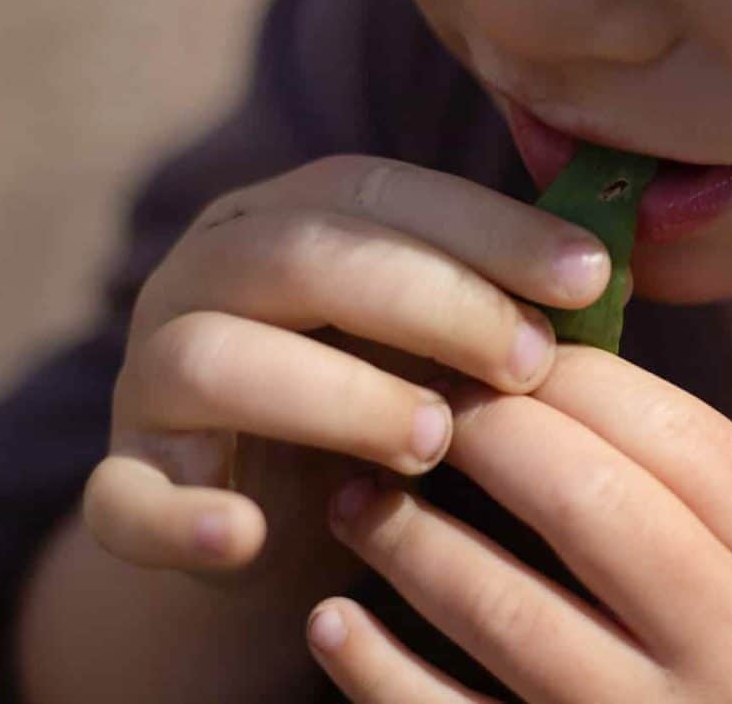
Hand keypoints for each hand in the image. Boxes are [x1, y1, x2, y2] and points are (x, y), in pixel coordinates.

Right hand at [81, 155, 610, 594]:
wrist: (278, 504)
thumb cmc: (377, 399)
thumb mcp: (432, 340)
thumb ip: (492, 301)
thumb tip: (608, 272)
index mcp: (285, 223)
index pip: (380, 191)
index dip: (487, 229)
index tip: (591, 276)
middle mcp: (206, 276)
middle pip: (302, 256)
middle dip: (430, 302)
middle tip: (528, 362)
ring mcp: (153, 377)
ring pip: (216, 359)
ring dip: (335, 397)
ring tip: (434, 443)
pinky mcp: (125, 478)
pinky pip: (123, 496)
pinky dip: (178, 519)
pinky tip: (244, 539)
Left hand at [306, 346, 731, 702]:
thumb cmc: (726, 601)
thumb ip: (660, 448)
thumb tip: (526, 352)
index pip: (670, 435)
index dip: (570, 376)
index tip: (498, 351)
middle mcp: (728, 649)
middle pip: (586, 504)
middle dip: (487, 435)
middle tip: (424, 410)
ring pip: (505, 612)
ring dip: (410, 539)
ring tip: (355, 497)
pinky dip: (378, 669)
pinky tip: (331, 618)